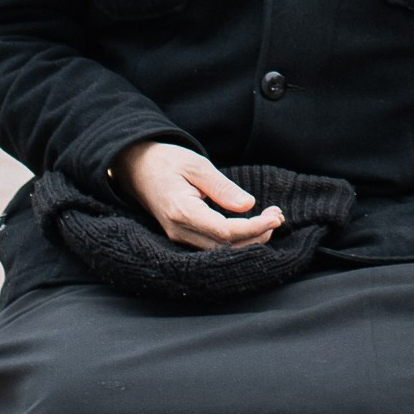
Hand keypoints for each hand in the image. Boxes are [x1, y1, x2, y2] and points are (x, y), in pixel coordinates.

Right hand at [116, 142, 283, 250]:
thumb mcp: (197, 165)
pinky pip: (211, 246)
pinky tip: (252, 226)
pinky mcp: (182, 235)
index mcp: (181, 211)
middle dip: (256, 236)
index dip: (253, 228)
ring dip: (248, 240)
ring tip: (270, 219)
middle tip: (278, 216)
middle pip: (225, 248)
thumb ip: (222, 187)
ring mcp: (178, 236)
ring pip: (219, 252)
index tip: (274, 216)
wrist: (136, 166)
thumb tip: (248, 205)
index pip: (224, 232)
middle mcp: (179, 231)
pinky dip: (235, 240)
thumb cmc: (166, 161)